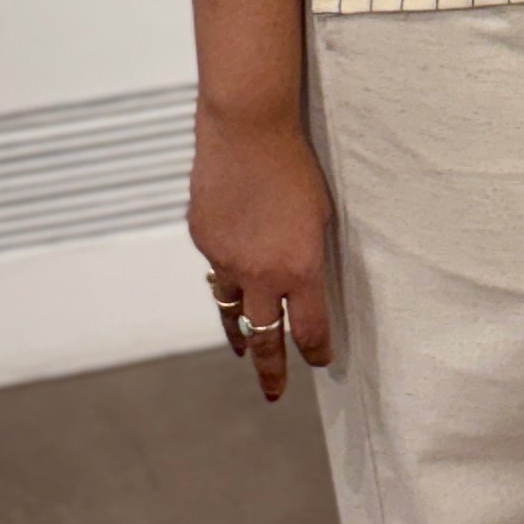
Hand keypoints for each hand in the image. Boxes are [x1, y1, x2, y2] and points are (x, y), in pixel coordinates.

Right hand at [187, 97, 335, 404]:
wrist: (248, 128)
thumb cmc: (296, 165)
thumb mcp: (321, 215)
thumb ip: (310, 255)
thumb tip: (303, 281)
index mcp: (298, 270)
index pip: (308, 329)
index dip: (315, 351)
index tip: (319, 361)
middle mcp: (260, 273)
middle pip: (266, 338)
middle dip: (272, 370)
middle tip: (275, 394)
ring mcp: (225, 258)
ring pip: (231, 310)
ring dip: (240, 334)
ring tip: (244, 351)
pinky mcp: (202, 238)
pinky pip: (216, 266)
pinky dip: (225, 274)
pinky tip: (231, 270)